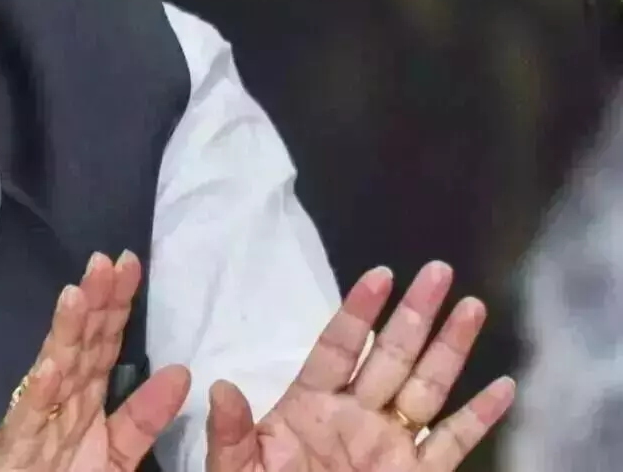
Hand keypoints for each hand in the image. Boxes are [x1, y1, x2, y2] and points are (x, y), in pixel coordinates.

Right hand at [0, 251, 190, 471]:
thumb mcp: (116, 454)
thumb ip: (144, 418)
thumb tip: (183, 372)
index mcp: (86, 398)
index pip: (104, 342)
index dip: (117, 304)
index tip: (130, 264)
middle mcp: (62, 399)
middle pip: (81, 344)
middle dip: (93, 302)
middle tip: (106, 261)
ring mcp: (37, 420)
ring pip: (54, 370)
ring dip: (64, 333)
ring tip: (77, 295)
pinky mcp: (18, 445)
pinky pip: (32, 419)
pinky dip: (40, 394)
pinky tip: (51, 367)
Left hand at [205, 262, 517, 471]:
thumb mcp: (236, 466)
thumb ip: (231, 431)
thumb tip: (219, 387)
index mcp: (309, 406)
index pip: (338, 347)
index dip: (359, 311)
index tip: (381, 274)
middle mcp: (356, 417)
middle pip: (391, 356)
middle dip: (415, 313)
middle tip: (438, 270)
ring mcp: (389, 446)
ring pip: (426, 388)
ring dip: (450, 349)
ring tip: (472, 306)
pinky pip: (452, 444)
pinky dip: (479, 418)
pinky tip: (503, 388)